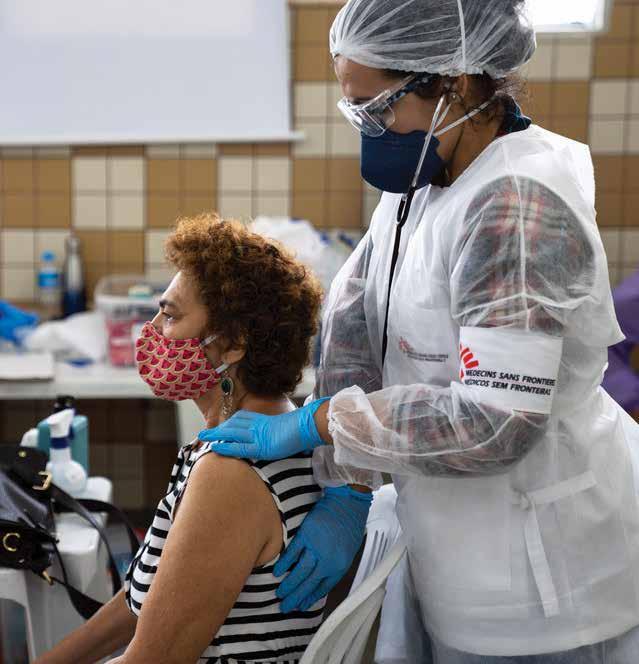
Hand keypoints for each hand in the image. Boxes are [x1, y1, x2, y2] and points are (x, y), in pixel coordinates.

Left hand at [198, 398, 329, 460]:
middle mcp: (259, 426)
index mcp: (264, 421)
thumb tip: (283, 436)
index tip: (219, 427)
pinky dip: (226, 447)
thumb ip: (280, 432)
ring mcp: (259, 435)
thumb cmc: (304, 428)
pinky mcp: (261, 446)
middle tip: (203, 433)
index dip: (229, 423)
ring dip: (216, 435)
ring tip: (202, 438)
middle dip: (217, 429)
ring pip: (232, 433)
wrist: (310, 426)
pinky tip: (215, 448)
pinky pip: (239, 447)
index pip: (242, 419)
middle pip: (233, 424)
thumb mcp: (289, 429)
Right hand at [274, 485, 371, 611]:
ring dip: (289, 584)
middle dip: (296, 597)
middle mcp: (327, 560)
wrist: (348, 504)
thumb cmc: (349, 526)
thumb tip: (319, 579)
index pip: (322, 588)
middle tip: (285, 606)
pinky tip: (278, 571)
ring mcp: (316, 547)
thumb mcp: (347, 552)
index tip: (300, 605)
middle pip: (308, 584)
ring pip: (300, 572)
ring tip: (280, 593)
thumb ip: (334, 566)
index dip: (309, 598)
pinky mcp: (306, 534)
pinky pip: (293, 553)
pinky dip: (284, 563)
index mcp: (339, 566)